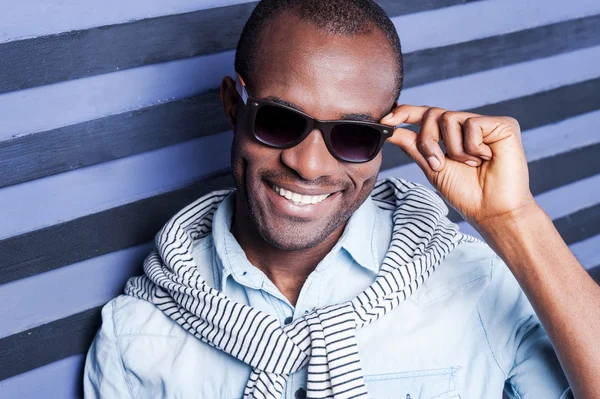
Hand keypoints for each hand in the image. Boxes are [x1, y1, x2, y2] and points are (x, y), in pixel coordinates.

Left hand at [381, 105, 536, 226]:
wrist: (491, 210)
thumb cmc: (466, 193)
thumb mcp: (432, 167)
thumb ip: (414, 146)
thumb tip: (391, 130)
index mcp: (452, 135)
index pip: (426, 116)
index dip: (406, 113)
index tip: (386, 120)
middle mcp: (468, 126)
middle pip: (433, 114)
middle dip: (428, 140)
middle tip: (438, 163)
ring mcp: (486, 124)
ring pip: (449, 118)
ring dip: (452, 149)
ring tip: (470, 165)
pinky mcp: (503, 125)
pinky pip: (472, 124)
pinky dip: (472, 147)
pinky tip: (486, 159)